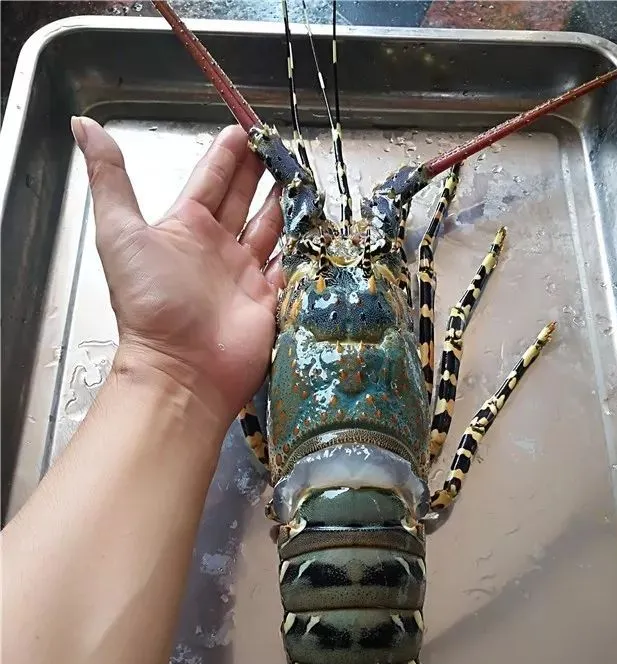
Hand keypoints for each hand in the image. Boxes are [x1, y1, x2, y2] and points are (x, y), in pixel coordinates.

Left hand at [72, 116, 282, 426]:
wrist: (182, 368)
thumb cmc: (150, 303)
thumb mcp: (120, 234)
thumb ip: (110, 179)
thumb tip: (84, 126)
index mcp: (184, 229)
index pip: (209, 182)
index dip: (226, 155)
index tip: (244, 128)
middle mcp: (216, 249)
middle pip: (243, 201)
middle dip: (260, 172)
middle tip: (278, 146)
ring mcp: (245, 275)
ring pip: (270, 229)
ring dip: (285, 204)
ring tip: (302, 176)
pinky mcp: (270, 299)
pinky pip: (291, 266)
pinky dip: (303, 247)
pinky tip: (316, 224)